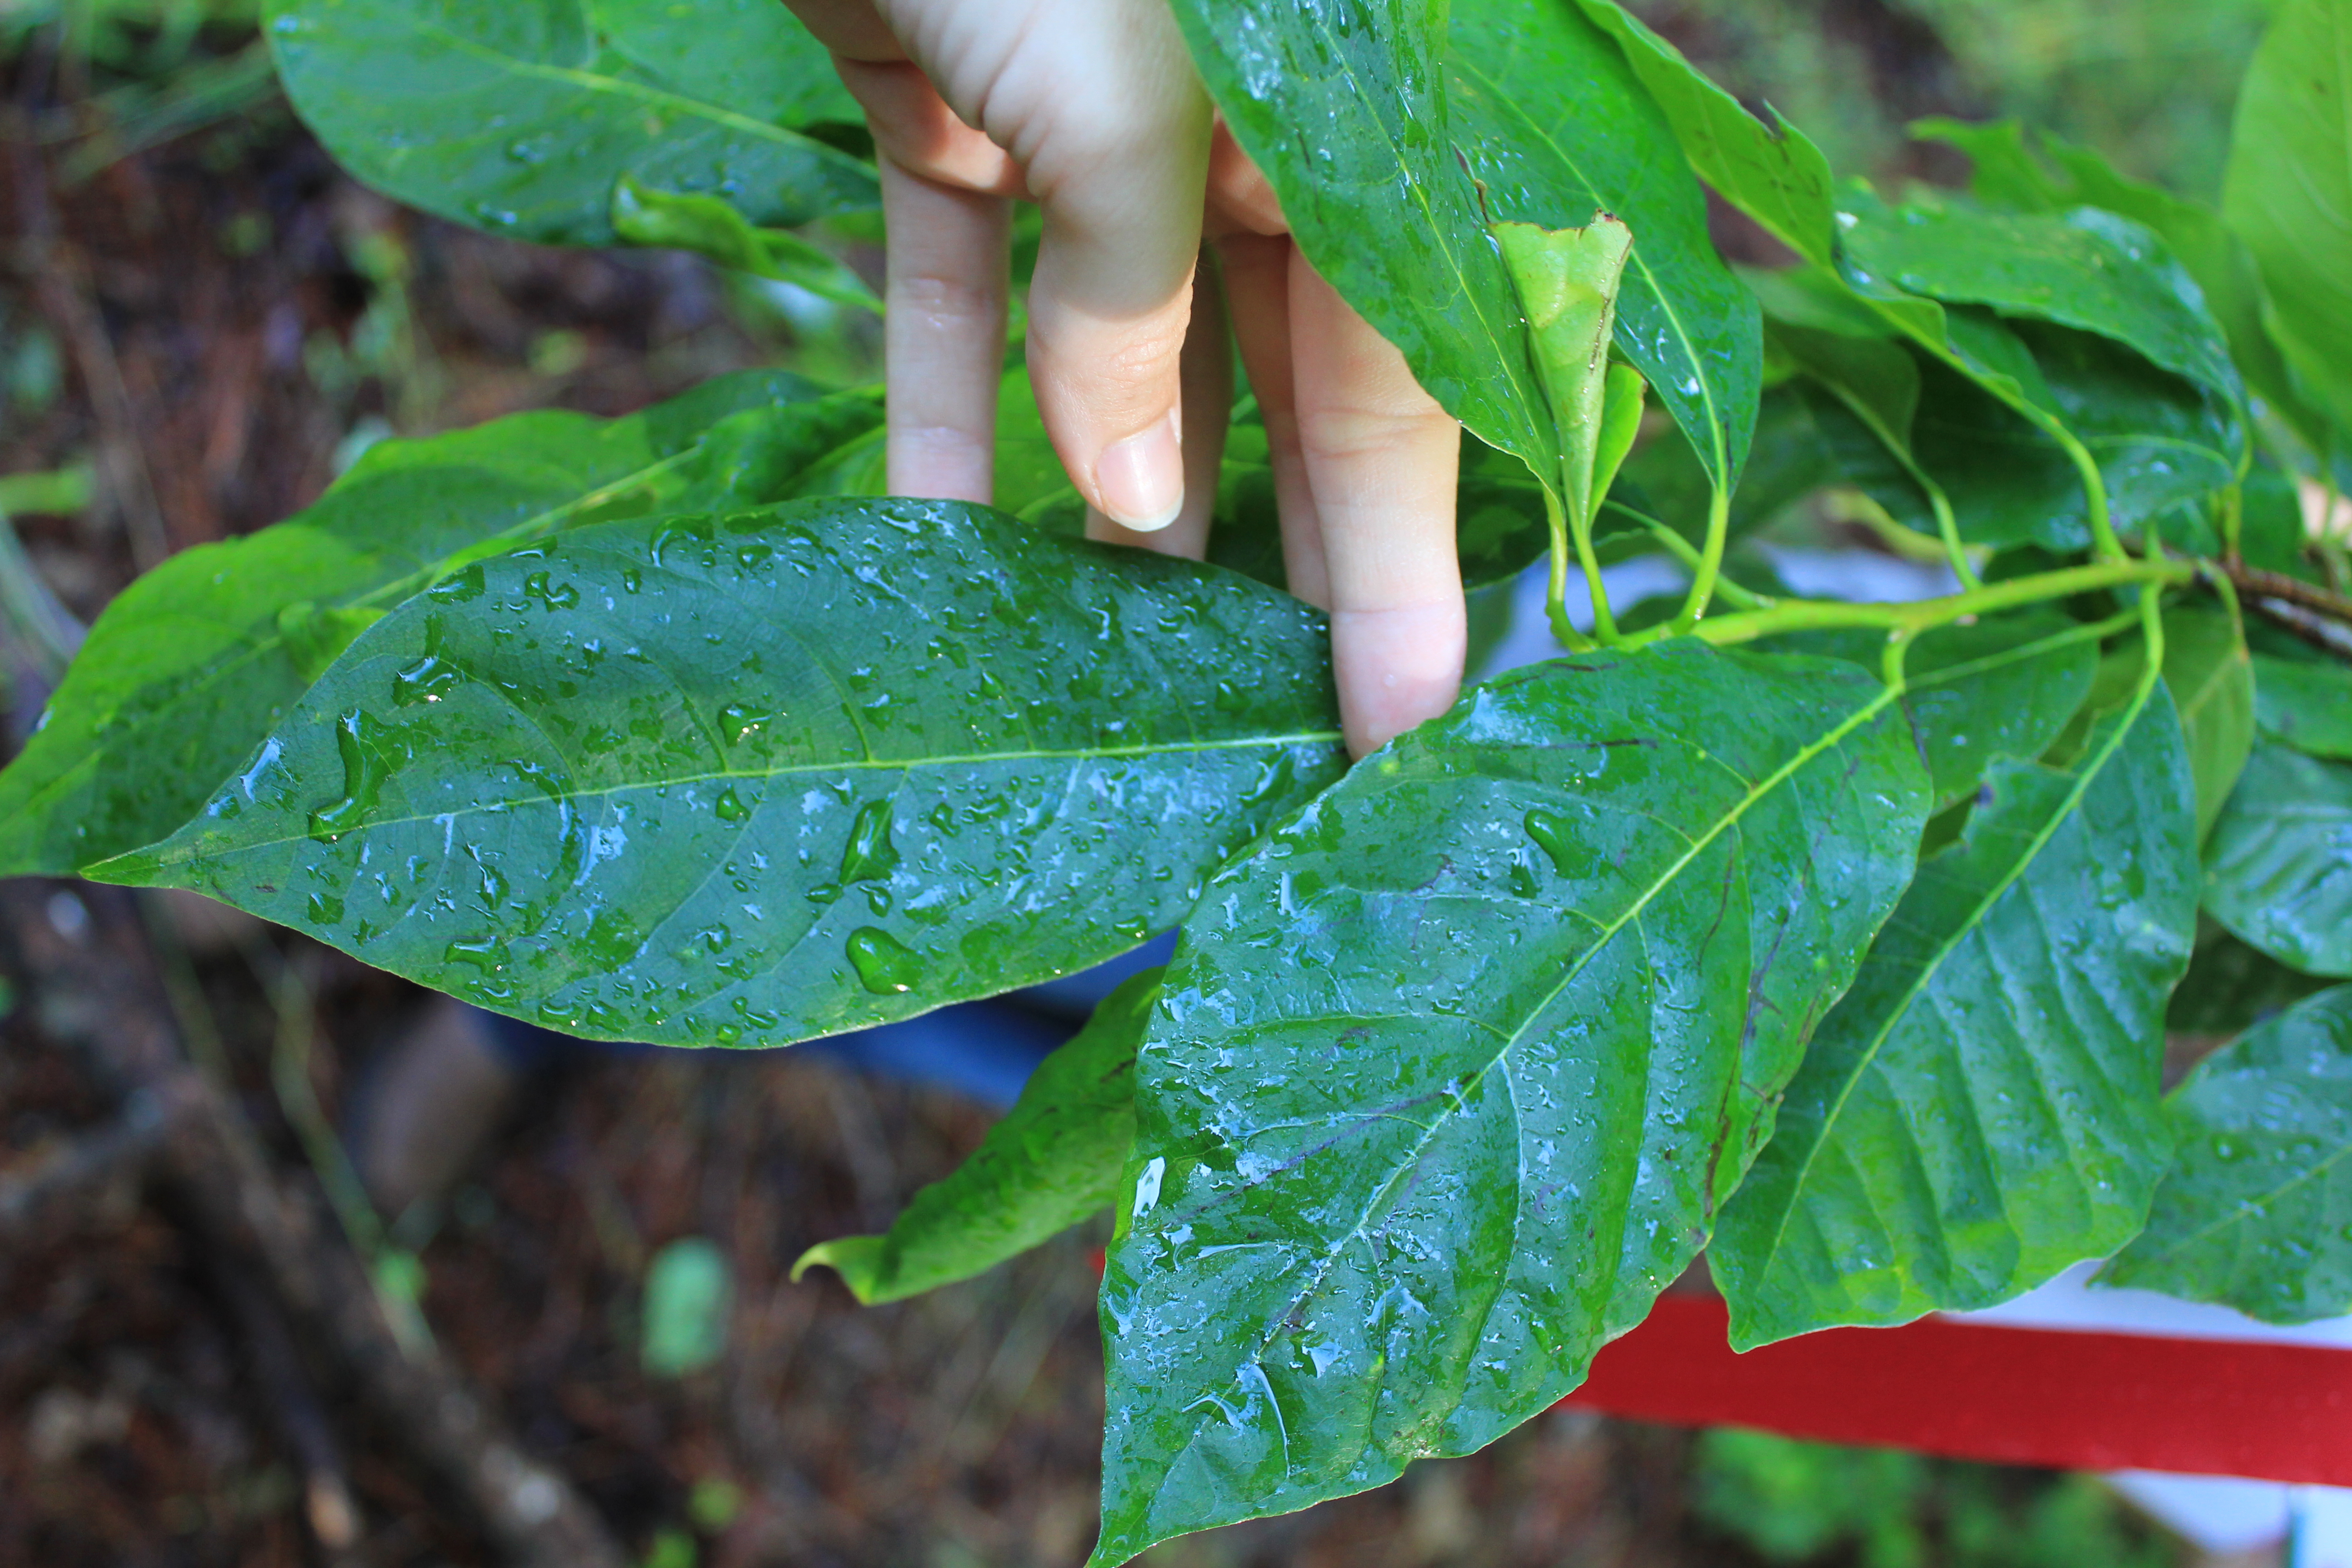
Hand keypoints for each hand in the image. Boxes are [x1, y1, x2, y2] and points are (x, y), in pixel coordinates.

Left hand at [785, 0, 1466, 755]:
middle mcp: (1252, 135)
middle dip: (1285, 566)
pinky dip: (939, 405)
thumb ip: (1135, 299)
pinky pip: (957, 288)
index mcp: (1350, 130)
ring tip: (1115, 679)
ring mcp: (1097, 123)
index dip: (1411, 566)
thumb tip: (1125, 497)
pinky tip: (934, 544)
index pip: (1414, 387)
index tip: (1406, 733)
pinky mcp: (952, 109)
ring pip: (1127, 356)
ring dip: (1114, 507)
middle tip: (1277, 740)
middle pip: (1290, 393)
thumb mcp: (1116, 94)